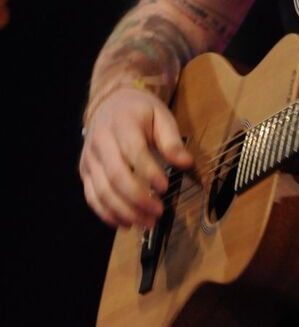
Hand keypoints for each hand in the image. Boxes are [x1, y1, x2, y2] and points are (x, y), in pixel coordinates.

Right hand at [79, 86, 192, 229]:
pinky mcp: (85, 172)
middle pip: (115, 176)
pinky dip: (107, 214)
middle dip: (137, 198)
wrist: (109, 103)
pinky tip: (126, 223)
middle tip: (158, 212)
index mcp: (122, 124)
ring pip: (102, 191)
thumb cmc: (139, 111)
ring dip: (124, 211)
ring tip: (147, 222)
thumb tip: (186, 163)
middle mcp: (100, 142)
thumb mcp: (161, 116)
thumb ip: (172, 140)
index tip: (165, 187)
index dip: (148, 172)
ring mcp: (89, 159)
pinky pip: (92, 198)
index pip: (133, 151)